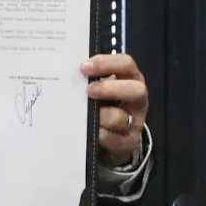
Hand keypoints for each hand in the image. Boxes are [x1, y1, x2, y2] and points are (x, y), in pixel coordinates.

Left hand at [82, 53, 148, 167]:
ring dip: (101, 116)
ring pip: (121, 117)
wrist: (111, 135)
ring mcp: (136, 121)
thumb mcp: (101, 87)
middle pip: (136, 89)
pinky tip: (90, 133)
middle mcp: (137, 98)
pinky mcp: (129, 141)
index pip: (126, 64)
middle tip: (88, 90)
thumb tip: (68, 72)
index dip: (106, 63)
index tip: (84, 68)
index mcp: (130, 79)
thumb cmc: (102, 102)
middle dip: (110, 88)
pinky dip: (101, 136)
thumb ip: (91, 78)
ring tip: (84, 116)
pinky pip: (116, 139)